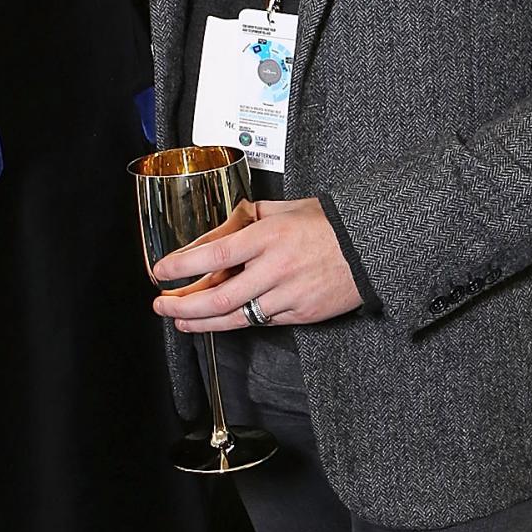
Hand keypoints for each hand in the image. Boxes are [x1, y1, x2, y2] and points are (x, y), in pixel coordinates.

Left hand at [151, 197, 359, 332]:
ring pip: (235, 318)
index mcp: (269, 236)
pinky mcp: (300, 314)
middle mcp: (275, 268)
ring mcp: (288, 295)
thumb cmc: (330, 226)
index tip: (161, 270)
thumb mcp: (284, 209)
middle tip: (161, 305)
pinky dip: (235, 322)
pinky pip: (260, 322)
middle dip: (182, 305)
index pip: (215, 255)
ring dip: (202, 321)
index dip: (182, 266)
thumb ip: (248, 219)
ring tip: (181, 320)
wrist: (371, 248)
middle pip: (217, 297)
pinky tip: (218, 321)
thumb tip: (216, 231)